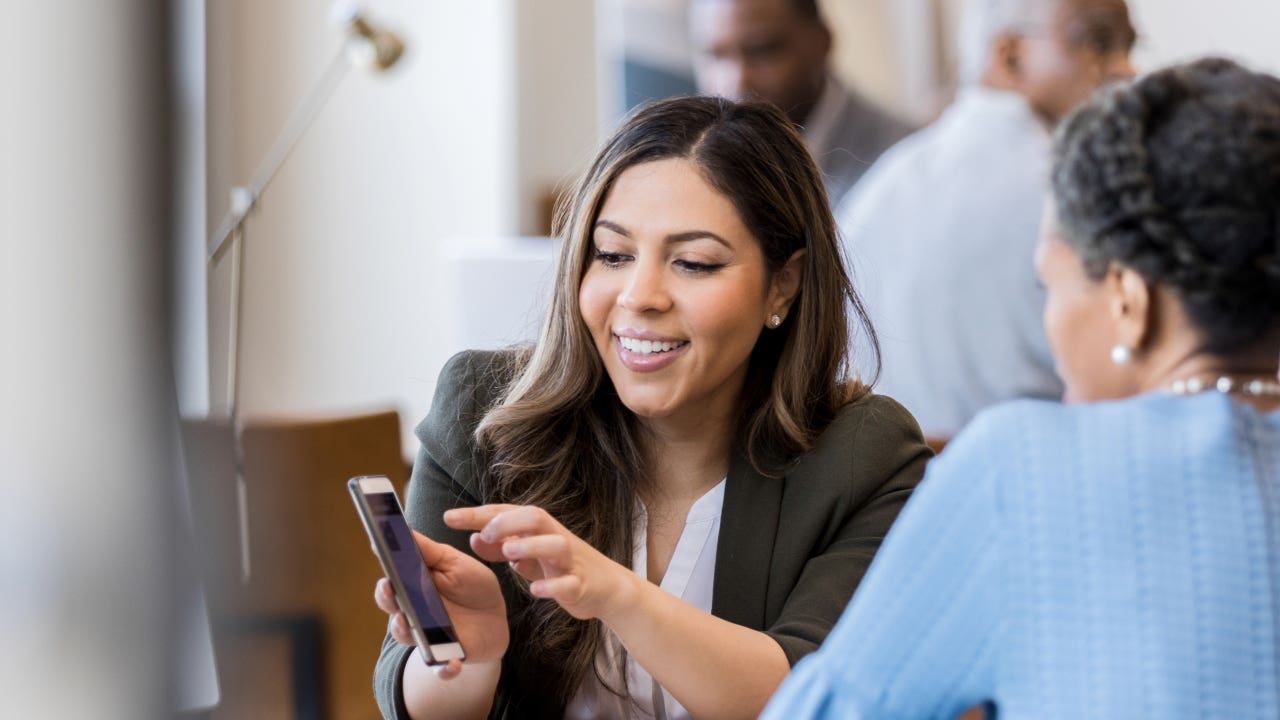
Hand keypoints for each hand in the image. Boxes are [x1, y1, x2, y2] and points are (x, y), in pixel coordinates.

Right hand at [373, 531, 508, 679]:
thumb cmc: (470, 585)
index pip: (390, 583)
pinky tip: (452, 664)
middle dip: (388, 600)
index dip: (385, 574)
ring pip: (408, 638)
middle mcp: (413, 614)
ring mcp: (427, 637)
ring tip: (409, 623)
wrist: (494, 617)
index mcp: (413, 588)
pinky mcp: (446, 657)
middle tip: (390, 589)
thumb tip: (401, 529)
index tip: (379, 560)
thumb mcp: (454, 563)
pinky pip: (440, 668)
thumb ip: (429, 551)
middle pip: (392, 609)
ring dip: (406, 632)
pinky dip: (443, 669)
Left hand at [444, 505, 637, 622]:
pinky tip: (535, 591)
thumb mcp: (528, 554)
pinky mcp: (582, 584)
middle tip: (483, 532)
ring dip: (532, 545)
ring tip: (509, 552)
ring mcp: (570, 561)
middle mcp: (555, 538)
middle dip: (508, 521)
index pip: (506, 513)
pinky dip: (553, 586)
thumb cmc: (561, 566)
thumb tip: (473, 538)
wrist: (606, 588)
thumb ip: (501, 547)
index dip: (478, 514)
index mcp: (539, 529)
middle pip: (535, 517)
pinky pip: (569, 583)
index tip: (449, 517)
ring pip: (556, 544)